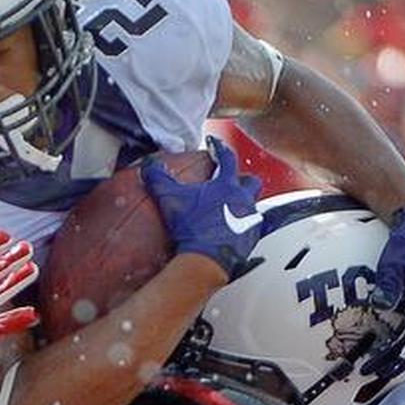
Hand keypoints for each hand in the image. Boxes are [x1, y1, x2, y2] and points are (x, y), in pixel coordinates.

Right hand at [141, 136, 263, 281]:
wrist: (206, 260)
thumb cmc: (191, 228)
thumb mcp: (169, 199)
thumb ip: (158, 179)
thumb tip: (150, 166)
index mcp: (226, 186)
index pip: (227, 159)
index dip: (220, 148)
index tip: (215, 144)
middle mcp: (242, 200)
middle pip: (251, 182)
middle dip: (242, 180)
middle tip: (230, 182)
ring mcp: (249, 220)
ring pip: (254, 206)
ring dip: (244, 205)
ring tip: (231, 209)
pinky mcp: (250, 239)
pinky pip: (253, 229)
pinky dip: (245, 227)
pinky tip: (235, 232)